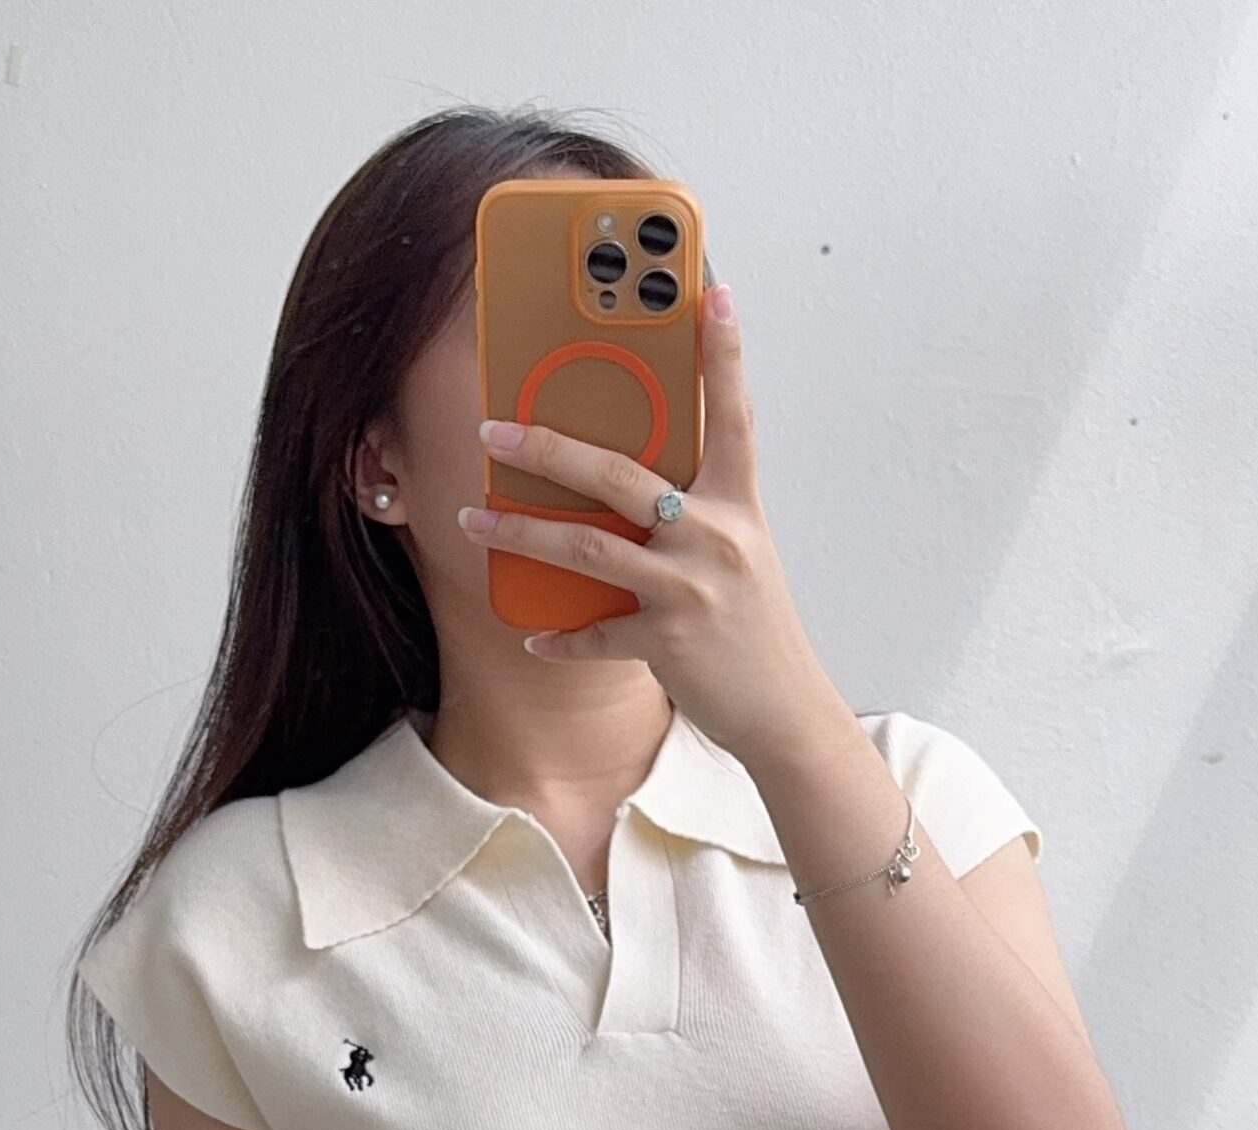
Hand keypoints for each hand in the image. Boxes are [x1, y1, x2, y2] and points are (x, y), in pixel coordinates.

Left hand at [459, 282, 843, 766]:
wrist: (783, 711)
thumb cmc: (753, 629)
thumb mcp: (738, 556)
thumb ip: (693, 514)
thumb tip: (628, 487)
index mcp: (738, 506)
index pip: (733, 415)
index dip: (723, 352)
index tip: (711, 291)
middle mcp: (716, 539)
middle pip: (620, 475)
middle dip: (549, 448)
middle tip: (494, 430)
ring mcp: (690, 591)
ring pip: (589, 548)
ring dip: (522, 532)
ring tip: (474, 519)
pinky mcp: (669, 643)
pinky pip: (596, 635)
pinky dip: (560, 638)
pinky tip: (533, 635)